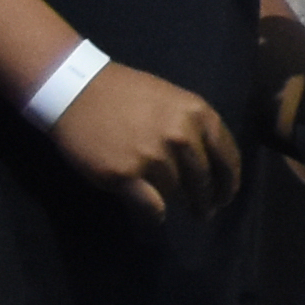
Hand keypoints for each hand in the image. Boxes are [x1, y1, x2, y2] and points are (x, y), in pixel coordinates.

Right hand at [51, 61, 248, 219]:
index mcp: (199, 114)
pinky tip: (155, 215)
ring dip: (177, 202)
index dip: (229, 182)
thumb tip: (210, 163)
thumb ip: (194, 128)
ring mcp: (153, 156)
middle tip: (205, 212)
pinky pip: (152, 206)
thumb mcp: (173, 100)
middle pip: (204, 181)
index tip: (226, 195)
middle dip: (206, 200)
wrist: (75, 89)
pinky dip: (156, 215)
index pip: (227, 157)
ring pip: (176, 193)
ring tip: (175, 206)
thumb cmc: (125, 93)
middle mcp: (182, 136)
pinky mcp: (126, 174)